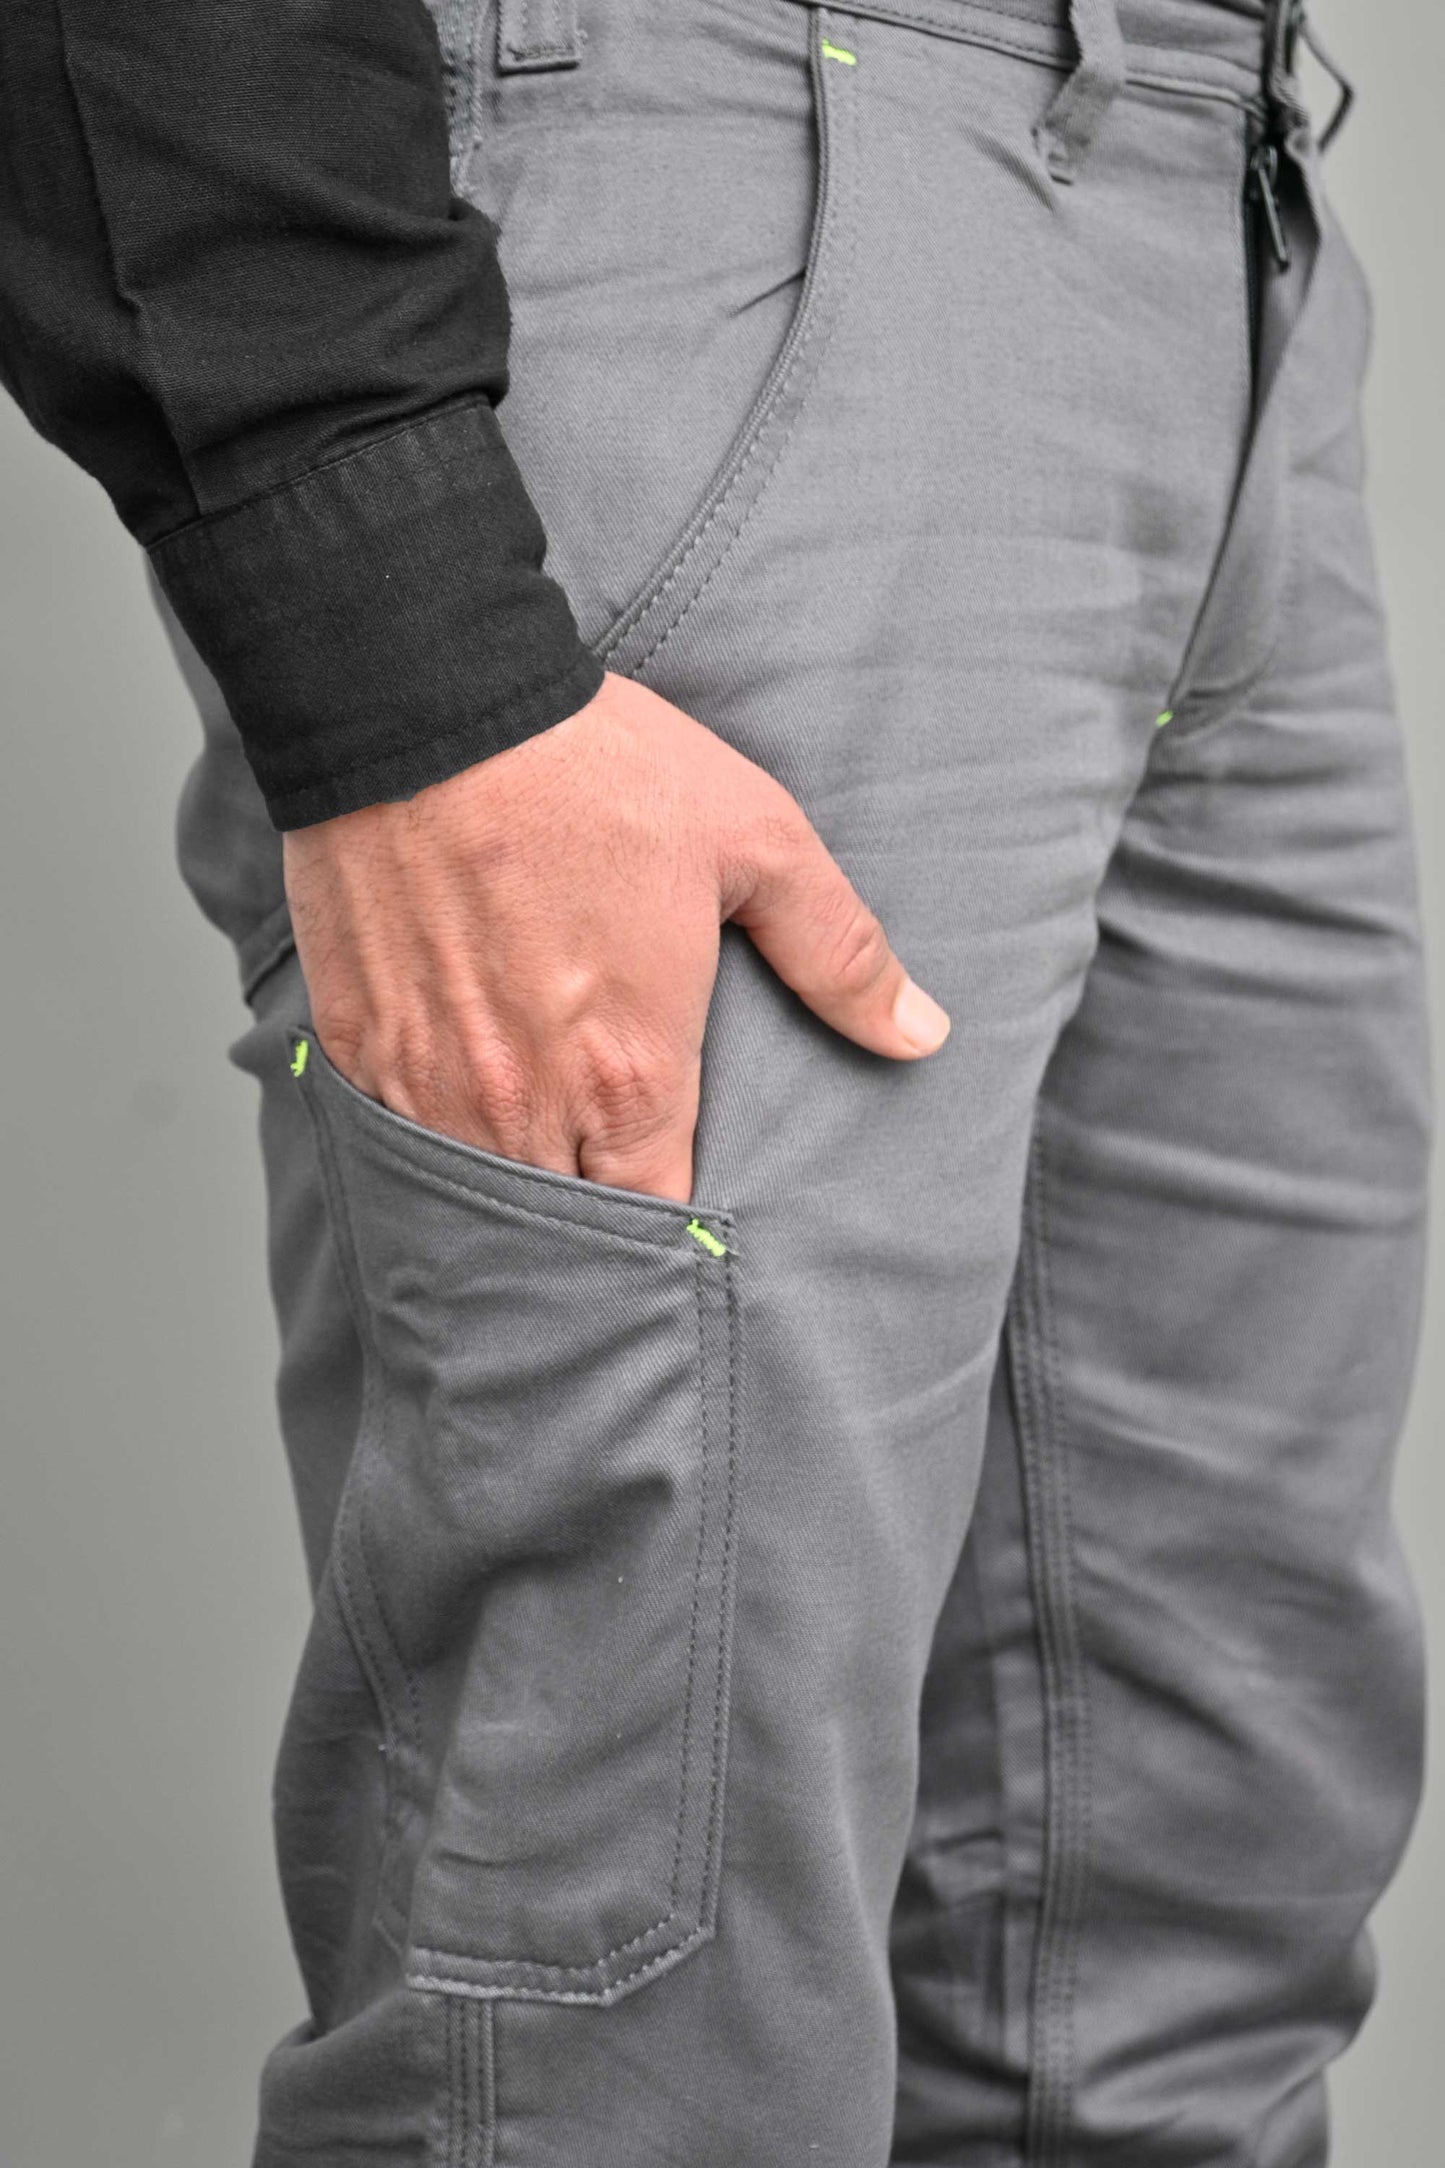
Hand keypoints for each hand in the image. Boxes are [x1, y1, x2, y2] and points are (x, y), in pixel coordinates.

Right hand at [282, 670, 949, 1202]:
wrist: (426, 700)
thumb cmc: (596, 769)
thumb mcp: (754, 841)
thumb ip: (839, 952)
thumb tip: (921, 1035)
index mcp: (631, 1076)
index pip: (662, 1218)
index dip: (682, 1231)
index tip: (695, 1215)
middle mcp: (523, 1105)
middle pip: (568, 1229)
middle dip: (598, 1230)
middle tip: (620, 1210)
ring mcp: (428, 1085)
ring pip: (476, 1199)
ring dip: (514, 1192)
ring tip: (544, 1175)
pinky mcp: (357, 1048)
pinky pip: (398, 1143)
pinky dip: (435, 1143)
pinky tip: (462, 1117)